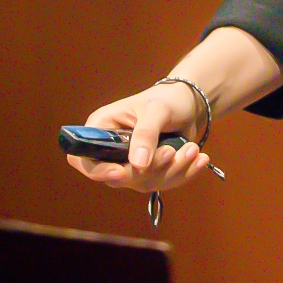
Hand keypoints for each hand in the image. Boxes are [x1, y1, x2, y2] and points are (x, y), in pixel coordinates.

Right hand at [66, 81, 214, 195]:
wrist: (191, 104)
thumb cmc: (167, 99)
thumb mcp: (156, 110)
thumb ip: (145, 134)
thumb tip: (137, 165)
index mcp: (101, 129)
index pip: (83, 159)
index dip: (97, 171)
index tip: (120, 172)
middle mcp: (110, 151)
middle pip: (118, 177)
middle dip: (150, 168)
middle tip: (172, 152)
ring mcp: (130, 164)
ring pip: (143, 183)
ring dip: (171, 170)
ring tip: (192, 149)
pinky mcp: (150, 172)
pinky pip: (162, 183)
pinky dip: (183, 174)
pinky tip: (199, 159)